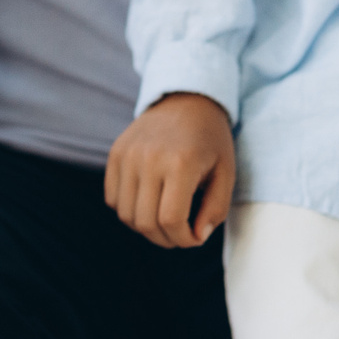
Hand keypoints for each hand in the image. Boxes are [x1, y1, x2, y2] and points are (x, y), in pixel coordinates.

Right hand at [105, 94, 236, 249]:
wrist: (185, 98)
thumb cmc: (210, 139)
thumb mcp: (226, 173)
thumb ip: (216, 209)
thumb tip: (197, 236)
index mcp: (180, 163)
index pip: (171, 219)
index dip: (183, 239)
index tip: (195, 238)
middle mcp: (149, 158)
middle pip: (145, 222)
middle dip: (166, 239)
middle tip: (180, 234)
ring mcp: (127, 155)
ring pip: (126, 214)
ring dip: (146, 228)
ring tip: (165, 221)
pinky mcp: (115, 153)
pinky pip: (113, 198)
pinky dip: (129, 210)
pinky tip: (149, 203)